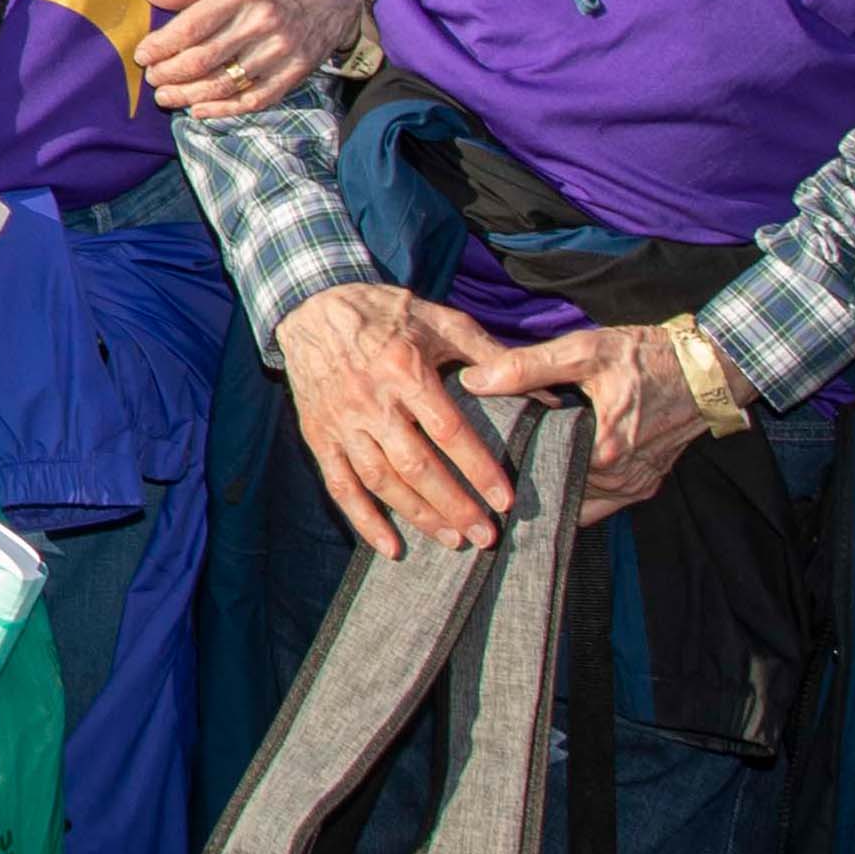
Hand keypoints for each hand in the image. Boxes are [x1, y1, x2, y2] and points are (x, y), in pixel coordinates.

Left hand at [142, 0, 371, 116]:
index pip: (190, 28)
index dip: (160, 46)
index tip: (142, 54)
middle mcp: (262, 21)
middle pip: (202, 60)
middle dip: (167, 74)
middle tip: (151, 78)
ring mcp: (282, 49)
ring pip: (224, 84)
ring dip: (188, 96)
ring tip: (166, 97)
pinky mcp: (297, 70)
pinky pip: (255, 99)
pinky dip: (224, 110)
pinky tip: (201, 110)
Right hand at [274, 281, 522, 554]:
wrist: (312, 306)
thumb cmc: (387, 313)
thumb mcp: (440, 319)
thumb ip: (488, 354)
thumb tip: (542, 390)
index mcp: (404, 369)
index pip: (447, 430)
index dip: (477, 468)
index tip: (504, 500)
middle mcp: (370, 400)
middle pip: (416, 465)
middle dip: (454, 505)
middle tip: (486, 535)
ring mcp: (341, 421)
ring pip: (381, 480)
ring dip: (418, 516)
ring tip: (453, 540)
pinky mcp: (318, 435)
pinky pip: (340, 484)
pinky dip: (363, 520)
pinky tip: (391, 547)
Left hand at [458, 317, 709, 519]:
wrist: (707, 370)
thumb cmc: (646, 357)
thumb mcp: (586, 350)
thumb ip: (527, 366)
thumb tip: (472, 380)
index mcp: (602, 451)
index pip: (538, 472)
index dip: (507, 468)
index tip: (477, 463)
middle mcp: (620, 479)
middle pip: (557, 490)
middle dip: (526, 482)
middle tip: (489, 473)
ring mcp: (635, 486)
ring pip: (579, 502)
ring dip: (552, 488)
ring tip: (516, 474)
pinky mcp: (645, 485)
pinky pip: (602, 503)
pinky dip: (579, 492)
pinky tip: (556, 473)